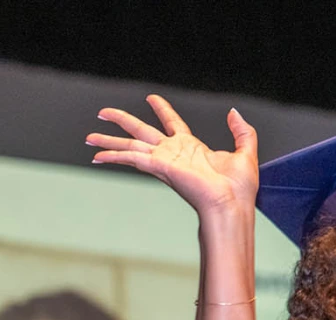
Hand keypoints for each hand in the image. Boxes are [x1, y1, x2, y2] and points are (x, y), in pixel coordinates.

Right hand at [87, 94, 257, 215]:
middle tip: (103, 112)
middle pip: (142, 131)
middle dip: (122, 121)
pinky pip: (132, 158)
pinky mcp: (159, 168)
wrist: (233, 205)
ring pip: (130, 145)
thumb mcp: (246, 152)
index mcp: (192, 147)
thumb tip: (233, 112)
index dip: (162, 109)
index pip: (172, 122)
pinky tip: (97, 156)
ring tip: (89, 136)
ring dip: (108, 141)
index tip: (152, 98)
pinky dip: (113, 157)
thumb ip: (242, 131)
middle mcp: (174, 153)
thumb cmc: (240, 189)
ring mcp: (164, 161)